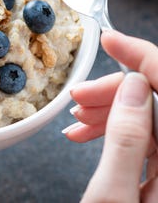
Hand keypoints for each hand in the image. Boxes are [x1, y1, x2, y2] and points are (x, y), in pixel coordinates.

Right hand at [63, 30, 157, 201]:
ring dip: (108, 109)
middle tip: (77, 98)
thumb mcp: (112, 197)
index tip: (109, 39)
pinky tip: (85, 130)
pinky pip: (139, 133)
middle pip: (156, 100)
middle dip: (114, 91)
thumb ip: (129, 140)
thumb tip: (134, 87)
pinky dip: (110, 126)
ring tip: (75, 119)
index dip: (143, 56)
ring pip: (145, 115)